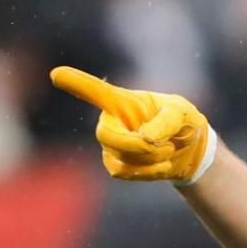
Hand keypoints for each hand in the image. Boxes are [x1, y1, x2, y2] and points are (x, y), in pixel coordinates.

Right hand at [49, 66, 215, 184]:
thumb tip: (144, 138)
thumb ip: (165, 122)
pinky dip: (148, 172)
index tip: (56, 75)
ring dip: (150, 158)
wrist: (190, 150)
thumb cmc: (183, 123)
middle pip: (105, 136)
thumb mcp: (182, 114)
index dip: (77, 84)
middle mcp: (111, 121)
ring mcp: (112, 144)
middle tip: (162, 146)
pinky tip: (164, 165)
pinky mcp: (117, 164)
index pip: (96, 92)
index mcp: (123, 102)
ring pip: (119, 157)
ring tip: (169, 150)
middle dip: (134, 145)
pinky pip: (122, 172)